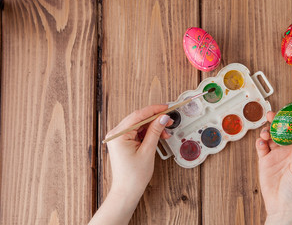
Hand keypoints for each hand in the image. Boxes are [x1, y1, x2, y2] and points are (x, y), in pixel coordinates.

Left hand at [89, 104, 172, 224]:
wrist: (127, 191)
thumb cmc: (133, 176)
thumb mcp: (147, 151)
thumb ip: (155, 132)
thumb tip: (162, 118)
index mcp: (118, 135)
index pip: (138, 115)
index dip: (154, 110)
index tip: (166, 108)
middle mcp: (116, 134)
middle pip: (138, 119)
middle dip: (155, 119)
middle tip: (168, 120)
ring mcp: (118, 138)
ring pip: (138, 125)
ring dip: (153, 127)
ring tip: (165, 132)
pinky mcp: (123, 142)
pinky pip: (137, 132)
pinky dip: (148, 133)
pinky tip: (158, 135)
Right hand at [255, 112, 291, 224]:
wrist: (282, 206)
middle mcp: (289, 152)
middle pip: (283, 132)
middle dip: (278, 122)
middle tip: (273, 115)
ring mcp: (276, 155)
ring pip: (271, 137)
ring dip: (267, 131)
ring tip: (265, 132)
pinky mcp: (265, 161)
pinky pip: (261, 147)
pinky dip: (259, 143)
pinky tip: (260, 143)